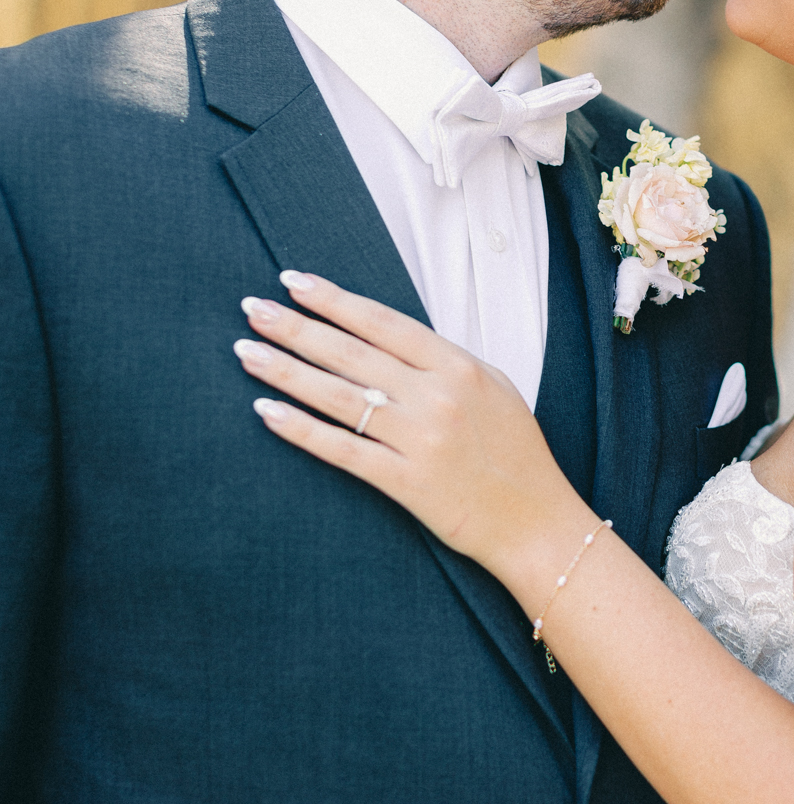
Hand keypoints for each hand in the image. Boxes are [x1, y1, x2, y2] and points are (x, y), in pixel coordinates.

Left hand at [232, 271, 587, 582]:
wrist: (537, 522)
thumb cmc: (517, 454)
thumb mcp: (494, 387)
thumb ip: (444, 361)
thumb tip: (389, 335)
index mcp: (459, 367)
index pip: (382, 322)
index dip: (334, 300)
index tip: (294, 282)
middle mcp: (437, 397)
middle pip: (351, 353)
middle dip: (296, 327)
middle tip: (253, 309)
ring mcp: (420, 440)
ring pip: (339, 396)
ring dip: (286, 371)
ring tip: (247, 352)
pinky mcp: (407, 483)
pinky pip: (342, 449)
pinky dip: (301, 430)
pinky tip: (267, 413)